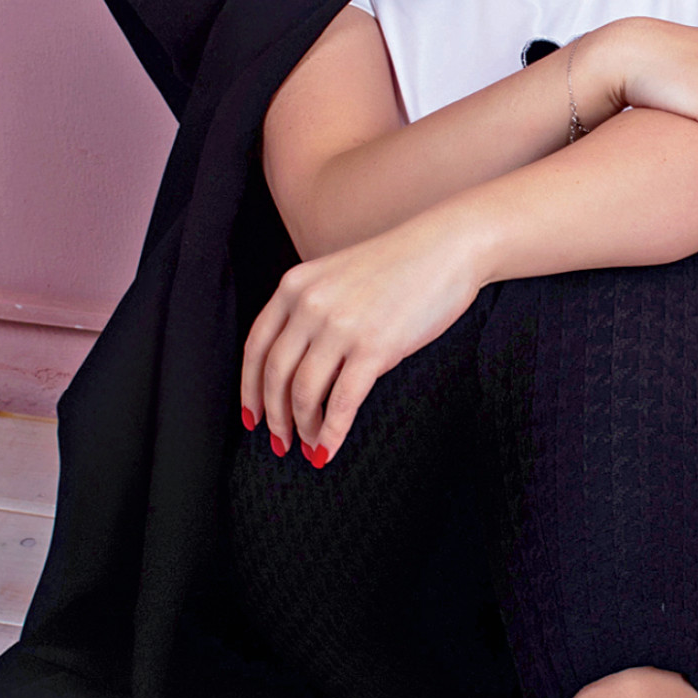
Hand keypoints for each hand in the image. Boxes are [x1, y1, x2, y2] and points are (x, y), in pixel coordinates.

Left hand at [240, 211, 482, 463]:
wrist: (448, 247)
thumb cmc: (401, 264)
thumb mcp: (338, 277)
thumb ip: (313, 311)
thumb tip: (303, 368)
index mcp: (295, 286)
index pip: (256, 347)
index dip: (249, 389)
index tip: (252, 417)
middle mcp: (309, 304)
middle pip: (275, 375)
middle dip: (274, 417)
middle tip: (281, 442)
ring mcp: (340, 326)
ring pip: (305, 392)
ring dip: (303, 427)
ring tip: (310, 446)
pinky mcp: (374, 347)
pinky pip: (342, 401)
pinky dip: (331, 432)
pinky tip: (328, 450)